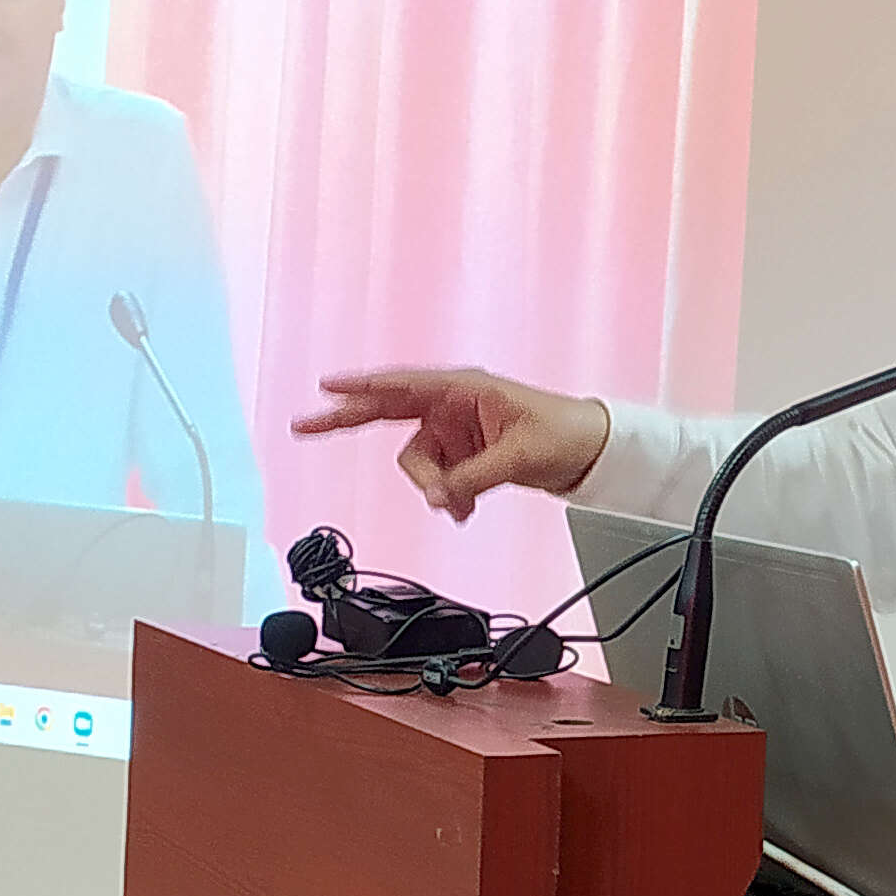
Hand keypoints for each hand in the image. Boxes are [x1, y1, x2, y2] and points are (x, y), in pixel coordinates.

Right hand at [291, 368, 610, 519]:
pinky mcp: (463, 457)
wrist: (591, 452)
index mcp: (464, 389)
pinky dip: (447, 497)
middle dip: (348, 421)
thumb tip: (440, 499)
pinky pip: (438, 481)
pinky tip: (465, 509)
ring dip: (432, 488)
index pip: (403, 386)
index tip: (326, 388)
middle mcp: (452, 407)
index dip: (362, 387)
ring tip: (460, 505)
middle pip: (387, 413)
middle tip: (304, 425)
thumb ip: (472, 479)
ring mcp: (455, 432)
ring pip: (417, 463)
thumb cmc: (563, 433)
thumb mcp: (518, 457)